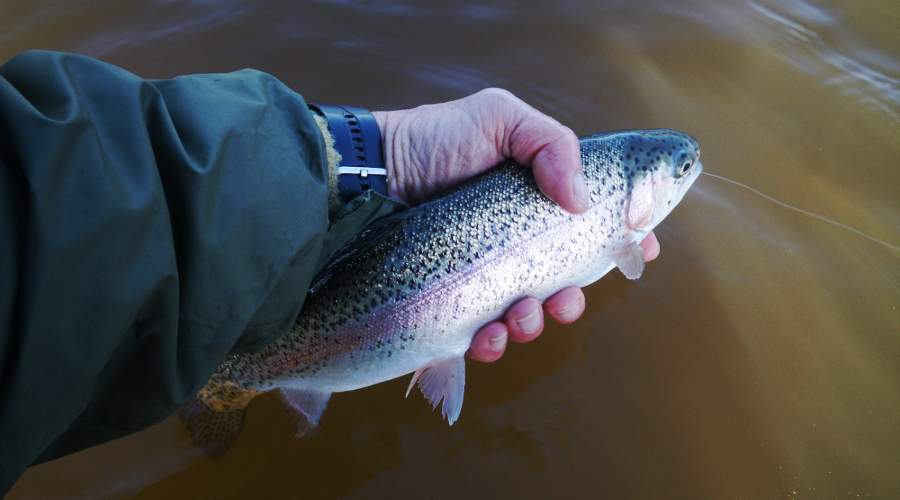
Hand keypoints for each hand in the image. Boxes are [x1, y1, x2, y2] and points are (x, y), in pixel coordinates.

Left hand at [372, 88, 658, 362]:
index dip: (621, 244)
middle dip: (572, 300)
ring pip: (527, 317)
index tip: (637, 252)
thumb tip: (581, 201)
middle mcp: (513, 244)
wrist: (368, 176)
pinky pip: (482, 338)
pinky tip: (488, 334)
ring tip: (520, 314)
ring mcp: (482, 278)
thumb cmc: (433, 142)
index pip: (590, 228)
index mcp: (534, 203)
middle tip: (563, 297)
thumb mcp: (499, 118)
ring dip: (535, 325)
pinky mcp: (450, 306)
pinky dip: (493, 344)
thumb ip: (552, 144)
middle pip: (563, 284)